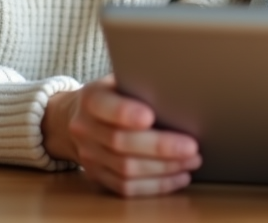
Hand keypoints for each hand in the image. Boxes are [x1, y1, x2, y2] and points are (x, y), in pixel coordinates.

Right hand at [41, 76, 200, 196]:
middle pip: (120, 142)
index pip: (105, 106)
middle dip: (160, 147)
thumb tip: (179, 93)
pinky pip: (126, 188)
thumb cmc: (112, 95)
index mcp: (90, 98)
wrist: (75, 118)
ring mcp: (89, 156)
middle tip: (192, 147)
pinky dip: (156, 185)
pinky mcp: (97, 177)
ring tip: (192, 161)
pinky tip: (179, 176)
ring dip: (164, 169)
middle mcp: (84, 128)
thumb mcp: (119, 80)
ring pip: (125, 170)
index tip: (151, 116)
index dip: (125, 113)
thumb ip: (140, 85)